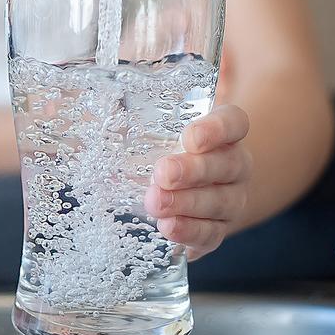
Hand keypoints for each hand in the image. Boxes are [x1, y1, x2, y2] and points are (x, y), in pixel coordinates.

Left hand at [145, 102, 251, 260]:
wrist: (190, 189)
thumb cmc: (165, 147)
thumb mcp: (153, 125)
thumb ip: (133, 111)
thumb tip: (99, 99)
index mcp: (224, 132)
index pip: (234, 122)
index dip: (217, 129)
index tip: (190, 137)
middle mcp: (235, 165)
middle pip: (228, 164)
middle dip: (194, 170)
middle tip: (162, 173)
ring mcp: (231, 200)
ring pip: (220, 202)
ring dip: (187, 203)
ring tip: (155, 203)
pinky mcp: (218, 230)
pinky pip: (212, 234)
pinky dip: (190, 231)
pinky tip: (168, 227)